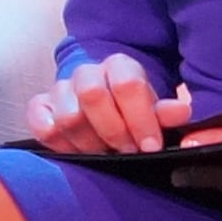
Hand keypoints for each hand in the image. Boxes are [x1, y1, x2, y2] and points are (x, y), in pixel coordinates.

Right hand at [23, 54, 182, 156]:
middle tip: (127, 151)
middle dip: (113, 130)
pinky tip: (77, 152)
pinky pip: (42, 127)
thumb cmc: (132, 109)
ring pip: (68, 117)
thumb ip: (166, 112)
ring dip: (89, 143)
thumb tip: (182, 112)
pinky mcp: (39, 107)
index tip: (150, 146)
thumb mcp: (154, 108)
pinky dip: (59, 144)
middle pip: (92, 95)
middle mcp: (86, 72)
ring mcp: (59, 89)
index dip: (140, 118)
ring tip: (104, 155)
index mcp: (119, 66)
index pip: (126, 85)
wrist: (104, 101)